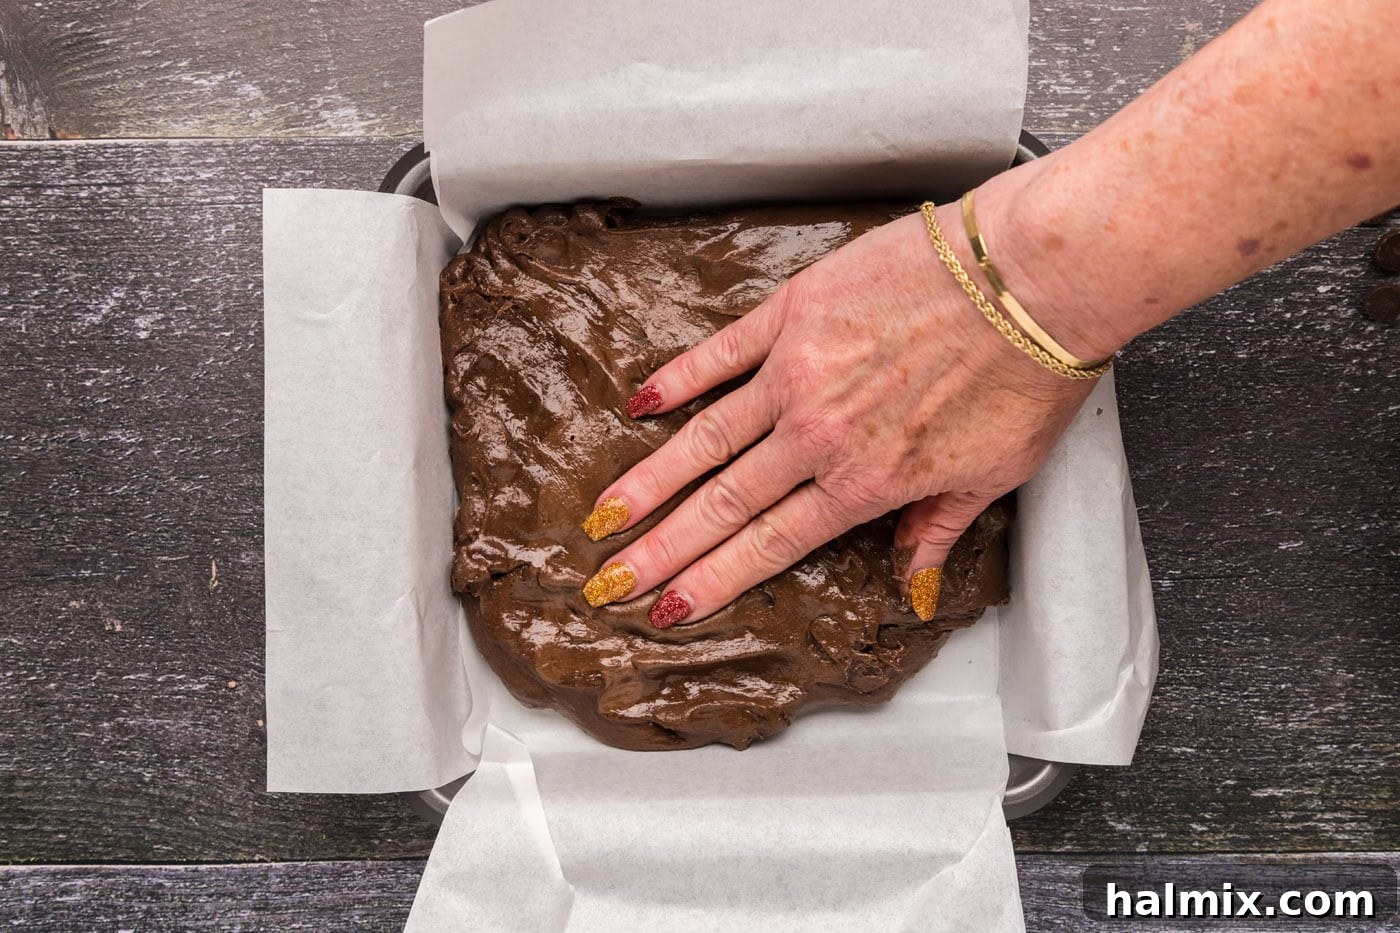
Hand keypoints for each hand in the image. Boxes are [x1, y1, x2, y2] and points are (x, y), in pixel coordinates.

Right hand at [582, 200, 1099, 626]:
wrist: (1030, 275)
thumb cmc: (1026, 373)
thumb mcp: (993, 474)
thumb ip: (935, 529)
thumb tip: (912, 584)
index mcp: (865, 483)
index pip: (769, 546)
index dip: (713, 581)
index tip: (669, 608)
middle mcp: (818, 436)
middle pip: (722, 505)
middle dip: (661, 550)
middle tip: (610, 579)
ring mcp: (798, 372)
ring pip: (707, 439)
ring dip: (652, 482)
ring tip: (606, 514)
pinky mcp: (795, 312)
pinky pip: (721, 354)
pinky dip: (678, 380)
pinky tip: (641, 406)